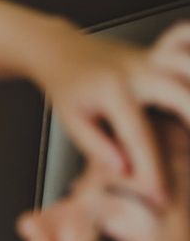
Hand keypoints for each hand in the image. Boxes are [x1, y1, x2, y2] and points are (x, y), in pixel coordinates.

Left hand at [38, 22, 189, 202]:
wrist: (63, 53)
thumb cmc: (68, 89)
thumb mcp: (73, 121)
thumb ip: (98, 146)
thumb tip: (124, 171)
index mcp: (113, 91)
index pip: (139, 136)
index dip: (151, 168)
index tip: (159, 194)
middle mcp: (138, 70)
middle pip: (183, 96)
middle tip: (188, 166)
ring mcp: (153, 58)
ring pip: (189, 68)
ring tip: (189, 134)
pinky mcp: (161, 52)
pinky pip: (186, 47)